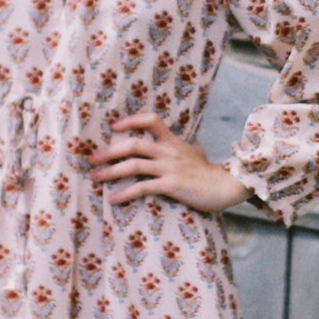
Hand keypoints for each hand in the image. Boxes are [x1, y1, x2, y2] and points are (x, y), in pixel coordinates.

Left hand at [89, 114, 248, 212]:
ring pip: (134, 165)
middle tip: (92, 158)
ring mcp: (169, 168)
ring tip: (95, 178)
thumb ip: (183, 147)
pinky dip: (125, 193)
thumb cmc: (209, 173)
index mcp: (173, 141)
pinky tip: (113, 198)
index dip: (130, 120)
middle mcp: (169, 151)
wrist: (226, 186)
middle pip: (133, 144)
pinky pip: (143, 187)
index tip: (113, 126)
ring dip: (110, 171)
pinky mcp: (171, 185)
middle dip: (109, 151)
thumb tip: (183, 143)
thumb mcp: (195, 153)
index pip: (150, 120)